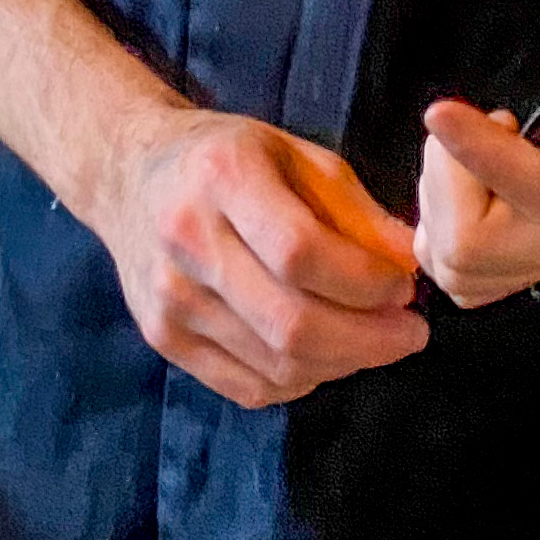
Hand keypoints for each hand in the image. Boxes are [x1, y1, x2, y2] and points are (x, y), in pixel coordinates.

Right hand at [96, 108, 430, 410]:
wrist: (129, 175)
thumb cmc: (226, 157)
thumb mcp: (292, 152)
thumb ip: (352, 207)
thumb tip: (409, 260)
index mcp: (222, 177)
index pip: (301, 251)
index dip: (364, 281)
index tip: (404, 287)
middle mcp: (188, 241)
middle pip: (290, 322)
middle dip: (369, 340)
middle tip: (410, 332)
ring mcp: (170, 299)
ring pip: (275, 365)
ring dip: (343, 364)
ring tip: (374, 342)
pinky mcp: (162, 339)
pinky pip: (249, 387)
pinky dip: (301, 382)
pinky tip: (325, 356)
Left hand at [417, 21, 539, 309]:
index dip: (485, 158)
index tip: (443, 109)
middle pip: (475, 252)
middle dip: (448, 182)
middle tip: (470, 122)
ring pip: (462, 270)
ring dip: (441, 205)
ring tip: (473, 142)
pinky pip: (471, 268)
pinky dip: (446, 221)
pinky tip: (472, 166)